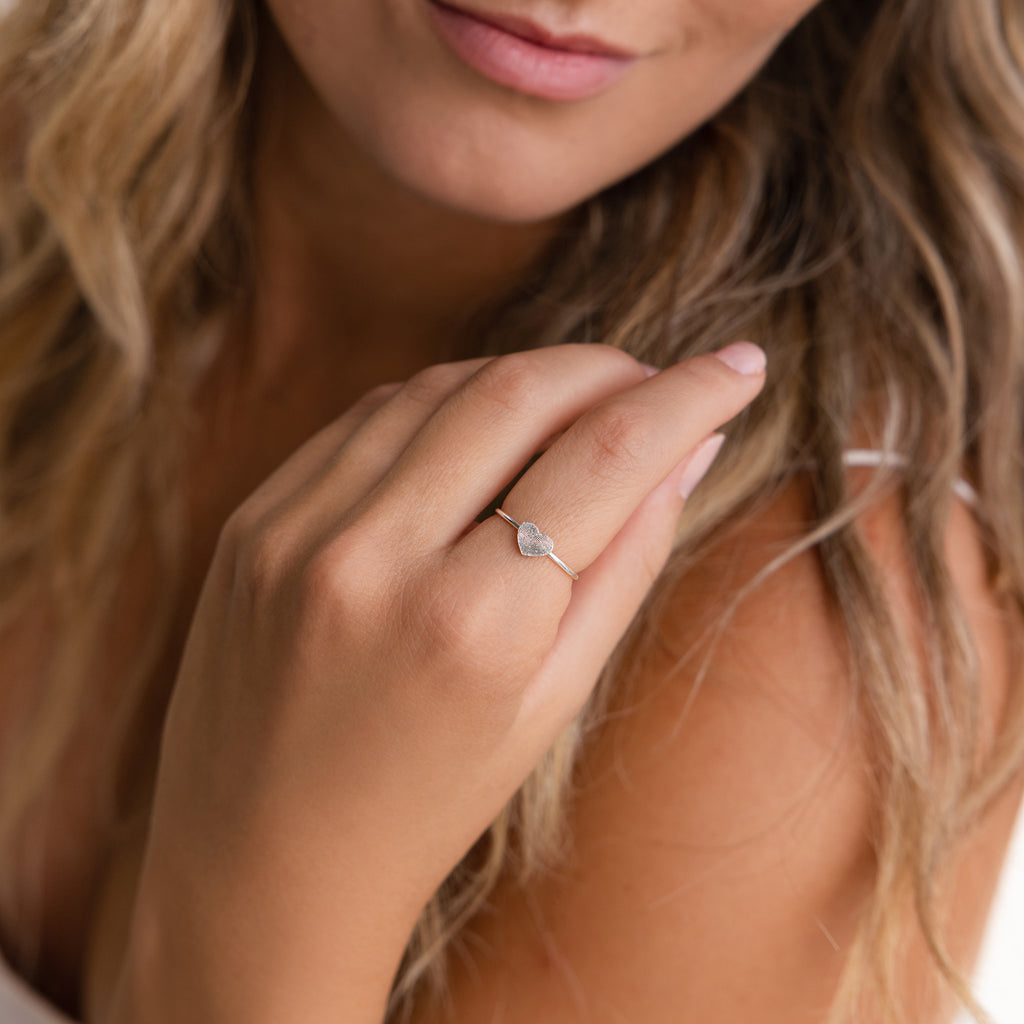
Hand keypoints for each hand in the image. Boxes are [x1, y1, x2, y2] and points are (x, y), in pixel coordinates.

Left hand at [112, 342, 765, 1022]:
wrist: (265, 858)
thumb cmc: (430, 799)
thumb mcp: (551, 700)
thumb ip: (627, 564)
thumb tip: (688, 450)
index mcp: (472, 624)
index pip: (606, 458)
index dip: (688, 396)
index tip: (740, 366)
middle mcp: (374, 558)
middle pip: (518, 393)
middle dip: (605, 368)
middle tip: (653, 381)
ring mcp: (297, 530)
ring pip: (437, 388)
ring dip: (524, 378)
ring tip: (572, 406)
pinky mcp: (254, 518)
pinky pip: (366, 419)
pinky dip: (439, 403)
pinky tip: (477, 427)